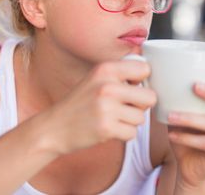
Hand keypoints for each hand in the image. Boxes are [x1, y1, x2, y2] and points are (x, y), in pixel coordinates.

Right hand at [41, 60, 156, 154]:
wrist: (54, 127)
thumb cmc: (80, 103)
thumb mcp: (96, 78)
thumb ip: (121, 72)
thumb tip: (149, 69)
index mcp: (106, 69)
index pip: (145, 69)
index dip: (143, 82)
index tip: (133, 88)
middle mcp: (107, 86)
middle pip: (150, 97)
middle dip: (141, 105)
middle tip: (125, 107)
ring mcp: (106, 108)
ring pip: (141, 118)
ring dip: (130, 121)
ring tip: (112, 118)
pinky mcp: (106, 128)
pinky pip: (132, 133)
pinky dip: (123, 134)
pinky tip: (109, 129)